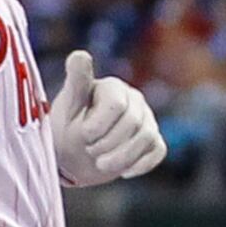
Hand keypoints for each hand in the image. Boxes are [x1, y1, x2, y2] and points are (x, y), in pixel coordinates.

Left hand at [48, 51, 165, 188]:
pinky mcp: (152, 141)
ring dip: (122, 157)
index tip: (83, 135)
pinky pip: (157, 151)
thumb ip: (76, 81)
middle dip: (109, 143)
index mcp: (113, 87)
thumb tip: (79, 55)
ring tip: (101, 164)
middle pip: (133, 122)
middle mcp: (133, 99)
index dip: (99, 126)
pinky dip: (140, 164)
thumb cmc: (68, 127)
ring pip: (147, 137)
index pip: (116, 104)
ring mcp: (146, 120)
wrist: (72, 156)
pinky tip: (123, 172)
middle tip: (89, 150)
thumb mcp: (68, 106)